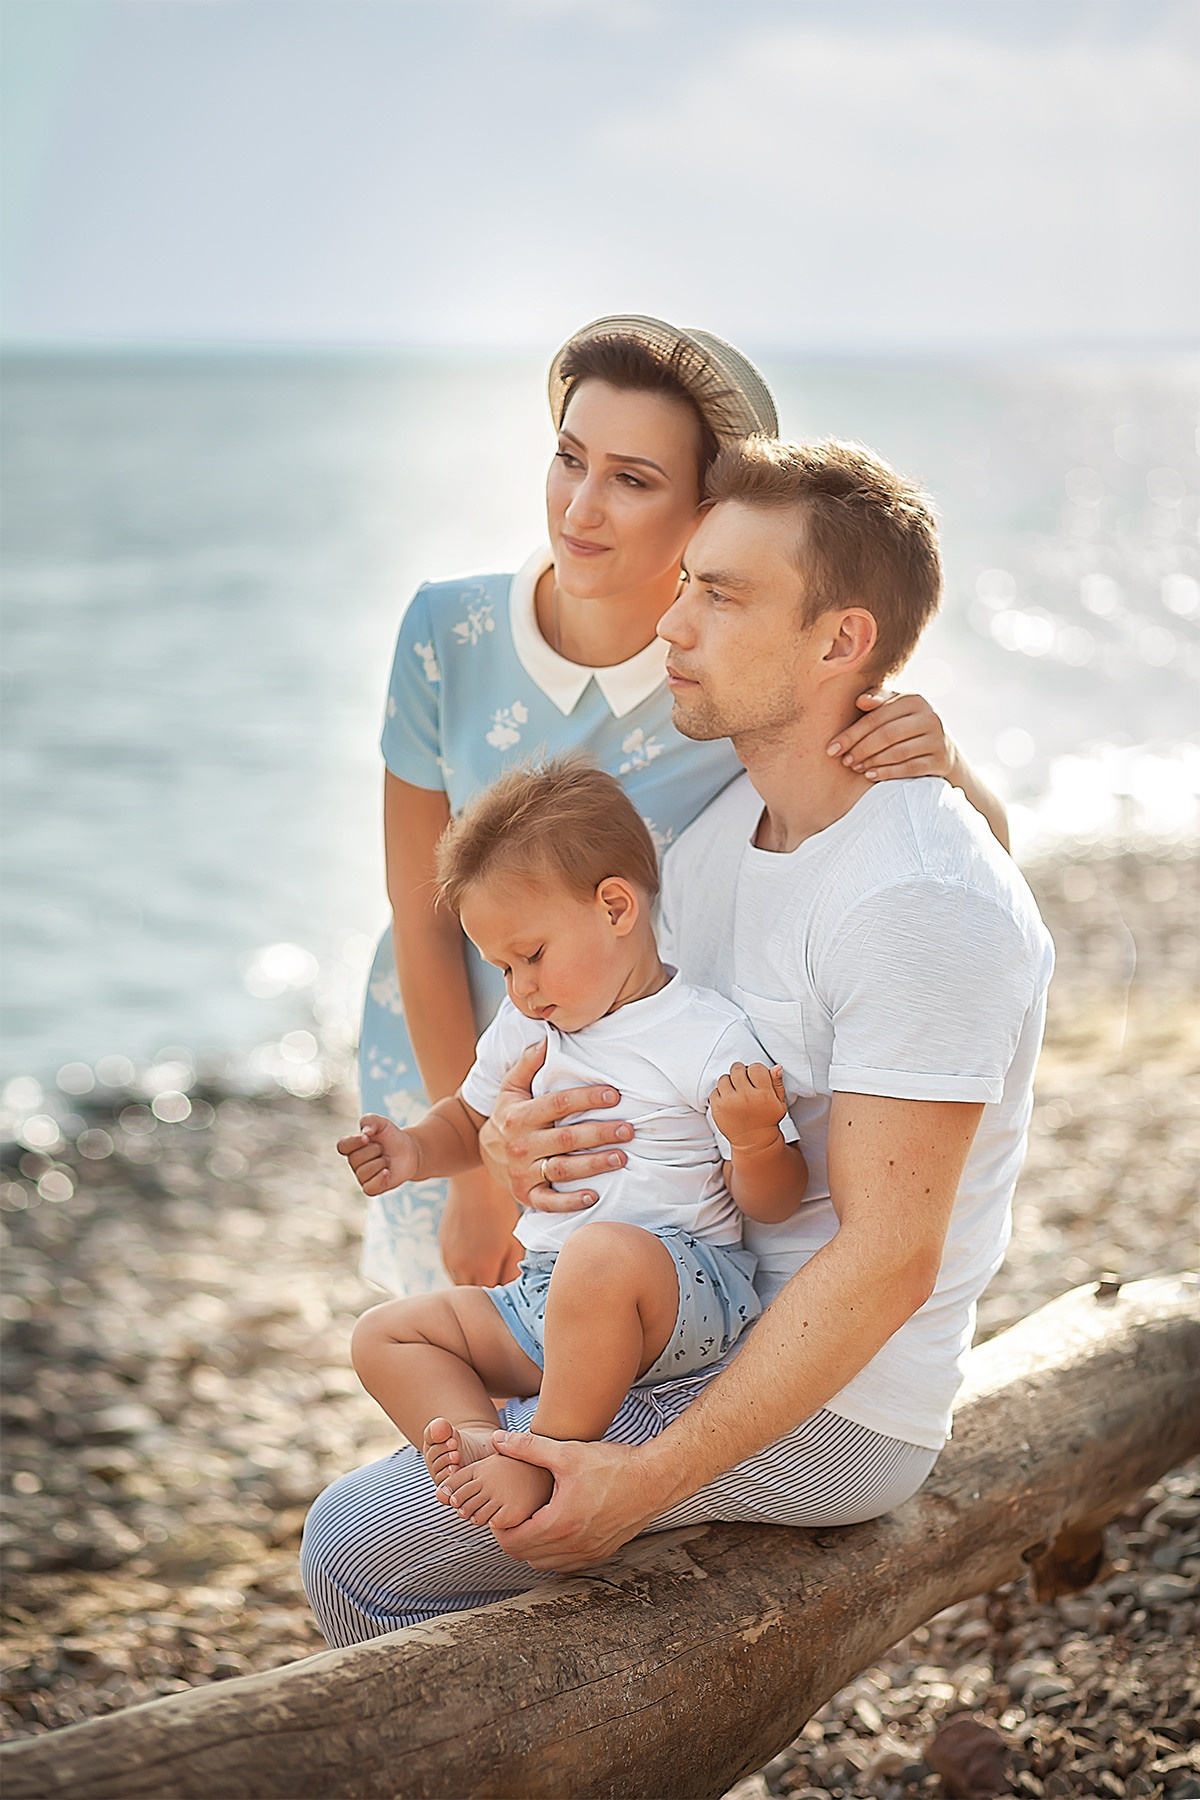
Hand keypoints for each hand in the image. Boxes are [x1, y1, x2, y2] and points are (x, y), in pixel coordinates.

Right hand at [336, 1114, 418, 1194]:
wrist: (409, 1151)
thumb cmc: (391, 1136)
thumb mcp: (382, 1123)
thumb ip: (370, 1121)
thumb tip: (365, 1131)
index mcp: (352, 1146)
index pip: (342, 1146)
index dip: (353, 1142)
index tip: (367, 1137)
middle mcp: (354, 1162)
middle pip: (355, 1159)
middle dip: (374, 1150)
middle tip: (383, 1148)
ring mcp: (363, 1176)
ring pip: (363, 1173)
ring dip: (381, 1163)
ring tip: (387, 1159)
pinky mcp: (373, 1188)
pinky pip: (369, 1189)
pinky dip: (379, 1179)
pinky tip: (387, 1172)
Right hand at [439, 1167, 522, 1285]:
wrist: (475, 1186)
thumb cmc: (500, 1211)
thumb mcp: (514, 1243)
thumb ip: (512, 1272)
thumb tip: (510, 1291)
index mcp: (483, 1268)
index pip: (490, 1299)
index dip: (500, 1296)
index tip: (508, 1287)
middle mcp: (462, 1268)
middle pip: (474, 1293)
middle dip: (486, 1288)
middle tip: (499, 1276)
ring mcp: (449, 1258)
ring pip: (461, 1283)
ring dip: (473, 1279)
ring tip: (487, 1263)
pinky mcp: (443, 1248)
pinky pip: (453, 1268)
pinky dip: (463, 1267)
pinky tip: (475, 1251)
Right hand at [477, 1040, 633, 1213]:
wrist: (482, 1151)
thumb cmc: (507, 1114)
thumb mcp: (510, 1087)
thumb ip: (527, 1063)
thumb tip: (547, 1037)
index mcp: (519, 1116)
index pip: (558, 1104)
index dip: (587, 1098)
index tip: (614, 1095)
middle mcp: (521, 1145)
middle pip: (565, 1139)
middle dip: (600, 1133)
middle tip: (629, 1129)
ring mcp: (523, 1172)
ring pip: (563, 1170)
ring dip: (594, 1165)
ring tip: (622, 1157)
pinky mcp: (526, 1195)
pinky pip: (549, 1202)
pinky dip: (571, 1202)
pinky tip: (594, 1197)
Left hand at [487, 1430, 668, 1570]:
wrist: (654, 1479)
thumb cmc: (613, 1465)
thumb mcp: (568, 1452)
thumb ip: (528, 1448)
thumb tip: (497, 1440)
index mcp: (560, 1524)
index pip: (512, 1542)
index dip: (500, 1527)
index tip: (503, 1508)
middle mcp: (573, 1546)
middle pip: (524, 1556)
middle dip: (514, 1536)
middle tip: (515, 1513)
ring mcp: (588, 1553)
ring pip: (544, 1564)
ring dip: (532, 1547)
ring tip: (534, 1519)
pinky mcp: (600, 1553)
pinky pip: (565, 1564)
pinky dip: (553, 1552)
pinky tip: (556, 1527)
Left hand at [709, 1062, 787, 1151]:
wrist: (753, 1142)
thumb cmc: (767, 1119)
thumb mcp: (779, 1103)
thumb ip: (777, 1083)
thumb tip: (776, 1067)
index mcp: (763, 1094)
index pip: (755, 1067)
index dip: (756, 1071)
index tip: (757, 1079)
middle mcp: (746, 1097)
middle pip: (737, 1069)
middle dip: (741, 1073)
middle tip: (745, 1083)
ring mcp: (729, 1102)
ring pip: (724, 1078)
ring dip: (730, 1082)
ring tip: (737, 1093)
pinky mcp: (717, 1108)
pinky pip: (715, 1090)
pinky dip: (721, 1094)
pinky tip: (730, 1102)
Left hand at [826, 690, 959, 782]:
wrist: (942, 748)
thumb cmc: (906, 724)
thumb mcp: (894, 708)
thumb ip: (876, 700)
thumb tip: (860, 700)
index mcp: (914, 700)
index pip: (876, 717)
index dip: (852, 733)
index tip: (832, 748)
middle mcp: (929, 717)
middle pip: (887, 734)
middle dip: (861, 749)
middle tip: (845, 761)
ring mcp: (937, 739)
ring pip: (898, 752)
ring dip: (872, 761)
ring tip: (856, 768)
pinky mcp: (940, 760)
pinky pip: (910, 768)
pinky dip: (888, 773)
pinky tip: (871, 775)